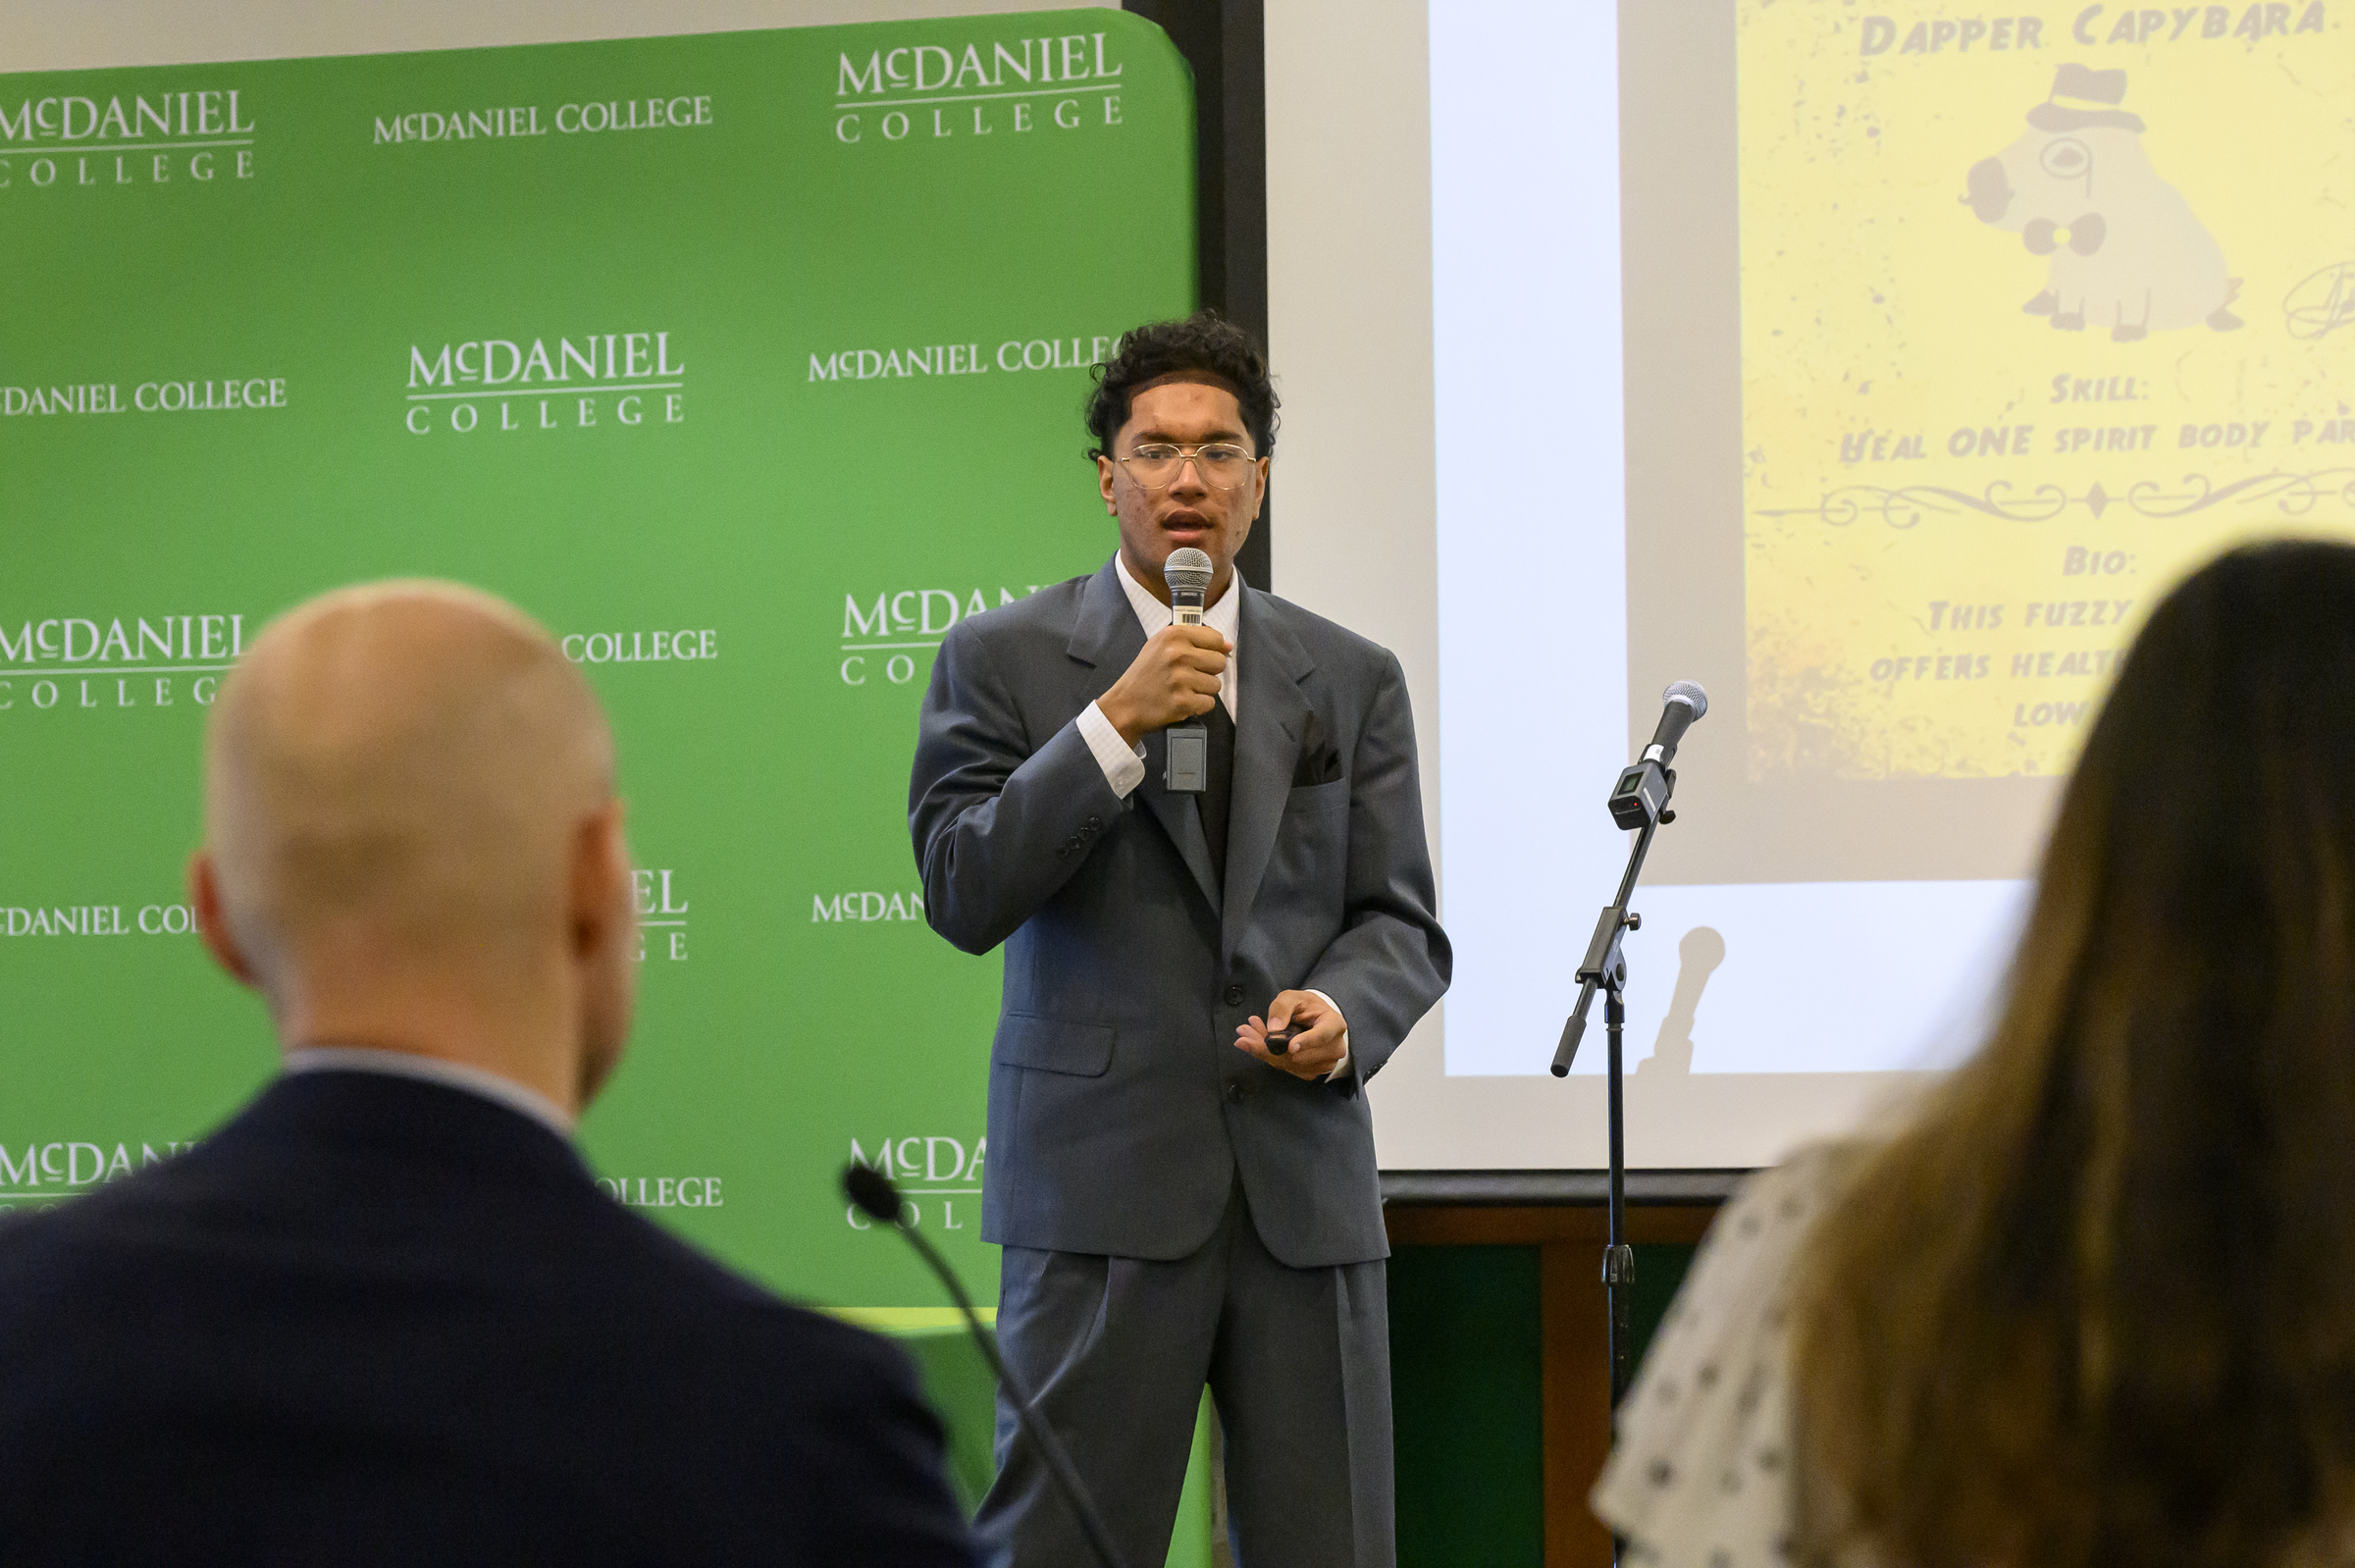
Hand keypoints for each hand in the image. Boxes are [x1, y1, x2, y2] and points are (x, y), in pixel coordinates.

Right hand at [1098, 625, 1229, 745]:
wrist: (1125, 704)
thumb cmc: (1146, 674)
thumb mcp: (1161, 645)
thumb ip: (1194, 640)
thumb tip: (1228, 646)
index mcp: (1173, 635)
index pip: (1216, 639)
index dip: (1212, 650)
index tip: (1200, 658)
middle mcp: (1177, 654)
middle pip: (1219, 662)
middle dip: (1208, 672)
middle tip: (1188, 677)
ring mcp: (1180, 679)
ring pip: (1216, 685)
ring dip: (1202, 690)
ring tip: (1182, 689)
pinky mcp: (1182, 702)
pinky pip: (1209, 703)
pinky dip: (1198, 706)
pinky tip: (1181, 701)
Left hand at [1234, 990, 1346, 1080]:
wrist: (1315, 1020)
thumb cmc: (1305, 1006)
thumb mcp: (1293, 997)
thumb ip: (1282, 1008)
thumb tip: (1273, 1030)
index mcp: (1334, 1025)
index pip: (1322, 1036)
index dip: (1306, 1042)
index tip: (1290, 1047)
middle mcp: (1334, 1048)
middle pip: (1300, 1055)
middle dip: (1268, 1046)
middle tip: (1244, 1032)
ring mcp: (1324, 1064)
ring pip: (1289, 1064)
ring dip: (1264, 1051)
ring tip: (1247, 1034)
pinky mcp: (1311, 1073)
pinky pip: (1287, 1068)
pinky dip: (1269, 1057)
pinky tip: (1257, 1044)